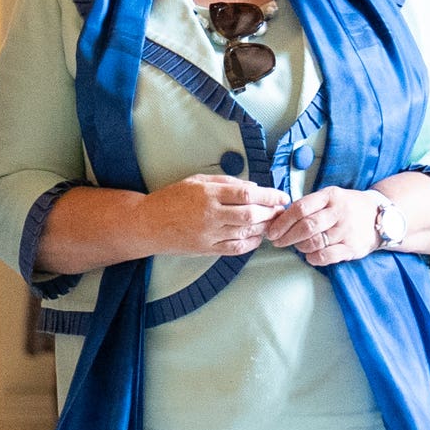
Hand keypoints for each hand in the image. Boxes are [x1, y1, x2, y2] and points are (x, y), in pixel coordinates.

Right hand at [143, 173, 289, 256]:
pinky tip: (257, 237)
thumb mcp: (196, 180)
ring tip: (272, 222)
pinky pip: (236, 248)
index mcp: (208, 194)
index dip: (269, 195)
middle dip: (271, 212)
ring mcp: (209, 234)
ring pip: (246, 233)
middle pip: (251, 215)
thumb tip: (253, 188)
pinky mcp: (206, 249)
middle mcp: (210, 215)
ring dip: (264, 227)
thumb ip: (226, 182)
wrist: (148, 224)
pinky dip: (251, 243)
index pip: (247, 194)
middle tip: (281, 209)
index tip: (281, 195)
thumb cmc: (171, 198)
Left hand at [265, 186, 385, 266]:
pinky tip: (309, 255)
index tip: (272, 230)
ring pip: (314, 242)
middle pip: (306, 226)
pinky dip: (313, 257)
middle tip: (276, 241)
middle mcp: (339, 212)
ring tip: (295, 246)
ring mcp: (346, 231)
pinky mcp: (352, 248)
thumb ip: (310, 204)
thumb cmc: (348, 206)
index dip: (282, 221)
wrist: (380, 217)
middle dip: (286, 236)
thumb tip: (280, 217)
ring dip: (299, 246)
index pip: (301, 208)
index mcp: (331, 196)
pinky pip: (326, 256)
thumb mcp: (331, 196)